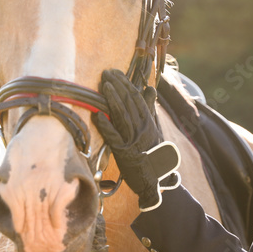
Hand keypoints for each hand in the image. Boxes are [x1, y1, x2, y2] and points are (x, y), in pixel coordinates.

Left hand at [93, 69, 180, 210]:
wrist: (155, 178)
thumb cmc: (153, 152)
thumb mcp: (154, 128)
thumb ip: (149, 108)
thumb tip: (149, 88)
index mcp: (149, 122)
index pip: (137, 97)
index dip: (125, 83)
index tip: (116, 73)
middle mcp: (142, 129)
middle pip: (129, 102)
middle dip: (117, 85)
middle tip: (106, 74)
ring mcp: (133, 140)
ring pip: (122, 115)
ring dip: (112, 99)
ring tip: (104, 85)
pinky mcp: (124, 152)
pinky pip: (114, 137)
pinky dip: (106, 125)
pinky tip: (97, 115)